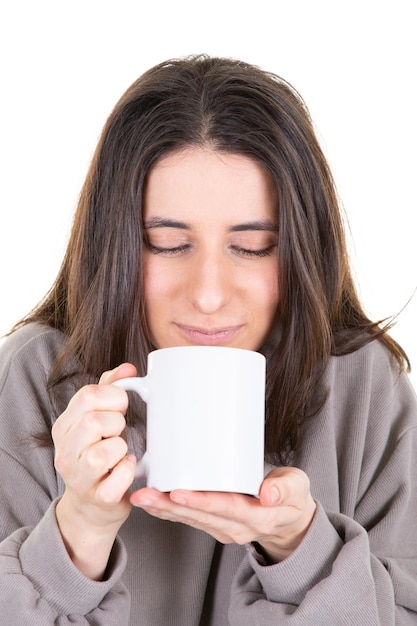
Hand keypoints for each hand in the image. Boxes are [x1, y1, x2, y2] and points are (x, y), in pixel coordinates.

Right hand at [52, 363, 137, 578]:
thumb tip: (127, 368)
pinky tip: (127, 466)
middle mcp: (66, 451)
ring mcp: (80, 477)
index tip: (120, 406)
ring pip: (104, 451)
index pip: (87, 396)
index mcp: (64, 427)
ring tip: (120, 451)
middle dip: (116, 422)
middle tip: (118, 431)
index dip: (112, 396)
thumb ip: (109, 390)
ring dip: (121, 446)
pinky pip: (119, 476)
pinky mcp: (99, 497)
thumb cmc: (99, 455)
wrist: (93, 506)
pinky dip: (129, 469)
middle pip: (93, 421)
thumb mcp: (96, 420)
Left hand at [130, 467, 315, 562]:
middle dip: (170, 505)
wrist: (291, 521)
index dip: (202, 501)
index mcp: (258, 517)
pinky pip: (190, 520)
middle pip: (201, 516)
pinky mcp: (216, 526)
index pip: (227, 508)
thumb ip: (285, 488)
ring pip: (191, 519)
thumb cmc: (292, 498)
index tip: (179, 493)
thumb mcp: (298, 488)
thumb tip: (268, 493)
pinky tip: (152, 502)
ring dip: (164, 509)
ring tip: (141, 497)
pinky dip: (169, 511)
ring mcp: (225, 529)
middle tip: (145, 494)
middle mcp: (237, 527)